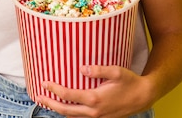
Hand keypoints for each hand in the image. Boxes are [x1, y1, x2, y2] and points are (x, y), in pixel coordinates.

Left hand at [37, 65, 152, 117]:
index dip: (54, 90)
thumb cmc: (130, 82)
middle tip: (38, 96)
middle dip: (50, 104)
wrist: (143, 97)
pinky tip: (66, 107)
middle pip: (65, 110)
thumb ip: (98, 69)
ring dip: (59, 110)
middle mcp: (94, 111)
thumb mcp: (116, 71)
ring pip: (72, 116)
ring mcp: (97, 117)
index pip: (68, 95)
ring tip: (48, 102)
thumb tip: (82, 68)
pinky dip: (70, 113)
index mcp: (95, 99)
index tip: (44, 83)